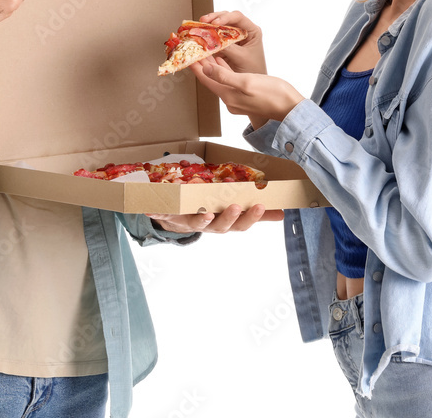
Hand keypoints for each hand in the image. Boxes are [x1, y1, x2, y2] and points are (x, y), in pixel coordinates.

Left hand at [148, 204, 283, 233]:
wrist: (176, 219)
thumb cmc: (210, 213)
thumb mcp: (234, 213)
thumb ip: (257, 214)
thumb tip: (282, 213)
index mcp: (224, 223)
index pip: (241, 224)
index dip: (252, 217)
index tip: (261, 205)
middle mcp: (208, 225)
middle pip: (221, 227)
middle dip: (230, 218)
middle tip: (237, 206)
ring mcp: (189, 222)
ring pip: (197, 224)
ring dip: (202, 220)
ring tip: (207, 213)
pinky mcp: (170, 216)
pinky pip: (164, 214)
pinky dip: (156, 212)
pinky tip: (150, 207)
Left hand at [190, 56, 303, 128]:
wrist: (291, 108)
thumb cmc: (273, 94)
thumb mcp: (247, 82)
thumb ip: (225, 76)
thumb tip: (206, 68)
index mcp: (228, 95)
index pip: (206, 79)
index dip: (196, 67)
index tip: (186, 55)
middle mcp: (230, 99)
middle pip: (211, 80)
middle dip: (202, 65)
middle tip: (194, 50)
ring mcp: (238, 99)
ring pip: (220, 80)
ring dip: (212, 67)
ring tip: (205, 52)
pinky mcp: (247, 96)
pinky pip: (230, 81)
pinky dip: (225, 70)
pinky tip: (224, 62)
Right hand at [198, 10, 266, 74]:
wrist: (251, 84)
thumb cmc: (253, 70)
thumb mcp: (242, 58)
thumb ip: (229, 48)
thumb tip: (214, 40)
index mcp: (252, 31)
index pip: (238, 17)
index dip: (226, 17)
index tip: (216, 22)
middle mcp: (242, 31)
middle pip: (227, 18)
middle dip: (214, 18)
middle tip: (203, 21)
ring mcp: (232, 37)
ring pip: (219, 26)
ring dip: (208, 25)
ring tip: (200, 26)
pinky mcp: (223, 45)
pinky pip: (214, 37)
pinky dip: (206, 36)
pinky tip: (200, 36)